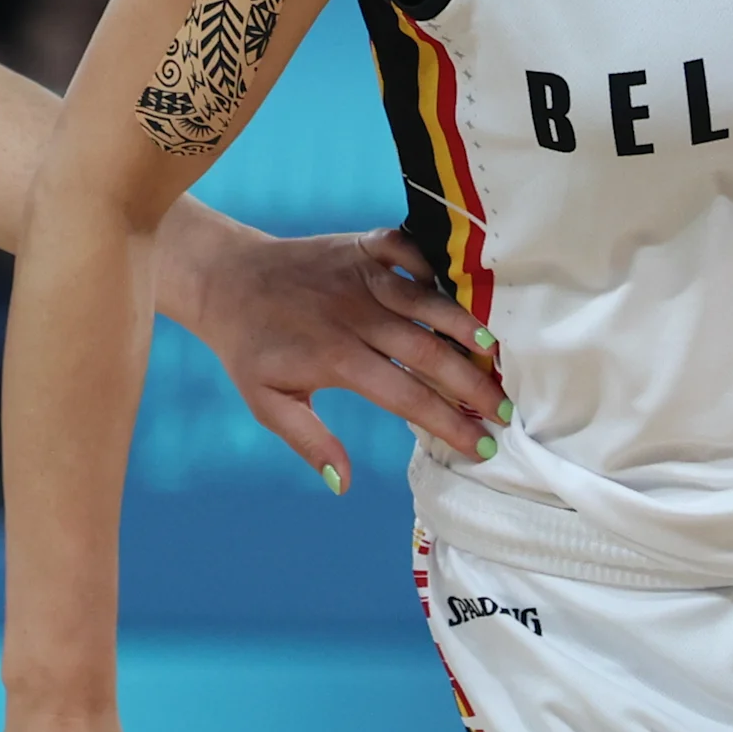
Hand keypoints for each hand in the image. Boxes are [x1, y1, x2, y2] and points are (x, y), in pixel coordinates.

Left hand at [180, 228, 503, 489]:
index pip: (407, 398)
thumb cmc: (251, 348)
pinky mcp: (361, 247)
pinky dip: (436, 266)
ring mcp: (361, 277)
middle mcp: (356, 317)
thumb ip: (309, 441)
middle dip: (472, 385)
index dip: (448, 424)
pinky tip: (462, 287)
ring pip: (426, 301)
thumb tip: (343, 484)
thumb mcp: (268, 403)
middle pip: (429, 352)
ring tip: (498, 352)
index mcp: (338, 360)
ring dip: (465, 326)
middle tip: (506, 410)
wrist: (226, 280)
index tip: (481, 446)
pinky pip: (408, 250)